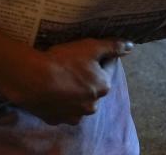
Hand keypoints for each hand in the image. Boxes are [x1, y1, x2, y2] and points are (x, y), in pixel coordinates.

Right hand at [4, 38, 132, 124]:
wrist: (34, 80)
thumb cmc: (64, 61)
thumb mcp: (90, 47)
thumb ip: (113, 46)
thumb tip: (130, 46)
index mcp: (103, 87)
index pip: (107, 68)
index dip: (98, 58)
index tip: (87, 52)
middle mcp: (92, 105)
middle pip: (92, 87)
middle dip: (86, 77)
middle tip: (72, 64)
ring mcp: (73, 115)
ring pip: (77, 101)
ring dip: (73, 92)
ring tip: (60, 78)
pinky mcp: (56, 120)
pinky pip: (61, 109)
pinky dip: (59, 101)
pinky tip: (51, 91)